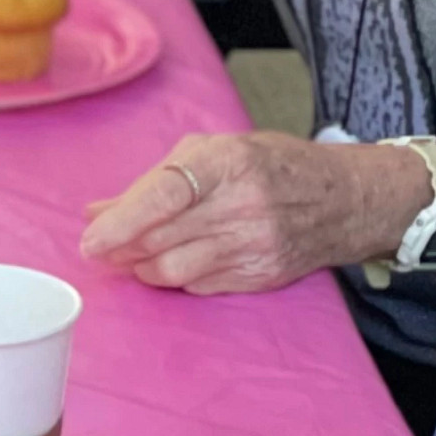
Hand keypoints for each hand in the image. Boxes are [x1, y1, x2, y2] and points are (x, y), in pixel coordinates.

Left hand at [80, 133, 435, 293]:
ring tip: (131, 257)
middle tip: (99, 248)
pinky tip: (172, 262)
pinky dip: (176, 277)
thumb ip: (157, 179)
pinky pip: (199, 285)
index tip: (91, 237)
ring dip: (142, 267)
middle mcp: (243, 205)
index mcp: (229, 161)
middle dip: (120, 248)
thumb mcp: (219, 150)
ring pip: (174, 270)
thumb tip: (98, 211)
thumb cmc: (274, 165)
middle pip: (161, 238)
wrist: (344, 199)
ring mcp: (254, 246)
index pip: (165, 193)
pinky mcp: (261, 277)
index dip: (122, 219)